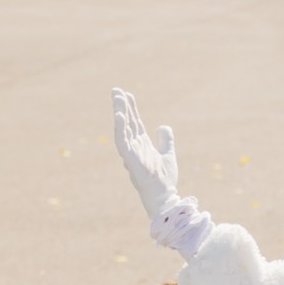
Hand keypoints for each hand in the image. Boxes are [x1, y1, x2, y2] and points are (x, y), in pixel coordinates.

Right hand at [112, 88, 180, 221]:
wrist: (164, 195)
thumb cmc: (164, 178)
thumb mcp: (168, 154)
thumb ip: (166, 140)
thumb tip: (163, 126)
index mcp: (142, 144)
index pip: (135, 122)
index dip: (131, 108)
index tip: (127, 94)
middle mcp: (134, 146)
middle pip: (127, 122)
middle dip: (121, 106)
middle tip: (116, 90)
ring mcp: (131, 151)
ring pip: (123, 128)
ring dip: (119, 113)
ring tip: (117, 98)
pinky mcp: (130, 158)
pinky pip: (122, 141)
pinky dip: (120, 128)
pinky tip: (119, 116)